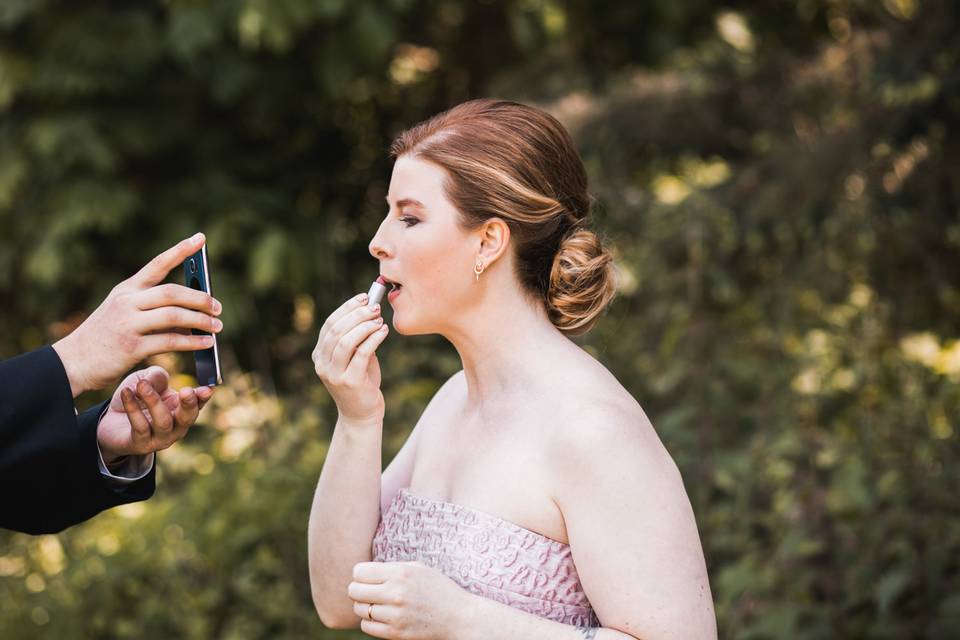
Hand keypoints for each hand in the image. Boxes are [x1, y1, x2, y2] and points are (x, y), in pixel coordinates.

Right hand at [53, 233, 222, 396]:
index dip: (180, 250)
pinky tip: (206, 343)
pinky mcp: (132, 346)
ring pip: (174, 315)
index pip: (157, 264)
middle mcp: (127, 302)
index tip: (201, 238)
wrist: (73, 362)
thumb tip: (193, 315)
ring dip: (201, 321)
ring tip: (217, 326)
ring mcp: (128, 323)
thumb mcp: (123, 313)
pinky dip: (192, 342)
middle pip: (172, 292)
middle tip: (218, 307)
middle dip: (200, 298)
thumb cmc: (106, 336)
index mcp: (127, 289)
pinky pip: (170, 341)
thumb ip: (153, 309)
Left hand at [97, 366, 213, 465]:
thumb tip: (160, 379)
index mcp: (182, 410)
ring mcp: (160, 439)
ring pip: (163, 422)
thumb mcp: (147, 381)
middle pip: (187, 418)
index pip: (198, 404)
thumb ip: (156, 376)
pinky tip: (126, 392)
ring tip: (142, 385)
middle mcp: (176, 427)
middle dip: (189, 404)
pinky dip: (132, 407)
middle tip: (186, 391)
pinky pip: (140, 426)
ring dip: (153, 402)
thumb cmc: (136, 399)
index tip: (207, 388)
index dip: (203, 397)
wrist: (111, 424)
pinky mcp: (141, 445)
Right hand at [312, 293, 388, 424]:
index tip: (364, 297)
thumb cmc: (361, 381)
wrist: (362, 413)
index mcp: (320, 355)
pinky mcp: (350, 382)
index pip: (329, 324)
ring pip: (346, 341)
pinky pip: (362, 354)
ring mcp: (334, 374)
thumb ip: (357, 337)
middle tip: (375, 307)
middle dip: (357, 314)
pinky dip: (374, 338)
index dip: (347, 308)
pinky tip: (383, 331)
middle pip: (336, 330)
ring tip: (379, 320)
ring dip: (364, 326)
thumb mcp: (355, 356)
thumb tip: (370, 309)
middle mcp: (322, 364)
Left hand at [348, 561, 467, 639]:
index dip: (361, 574)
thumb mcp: (417, 568)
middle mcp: (395, 593)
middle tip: (370, 591)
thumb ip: (391, 567)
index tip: (369, 577)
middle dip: (359, 590)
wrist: (458, 617)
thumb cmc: (437, 588)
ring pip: (359, 610)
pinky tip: (383, 616)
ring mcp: (394, 615)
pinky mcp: (395, 633)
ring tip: (379, 604)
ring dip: (365, 606)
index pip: (359, 572)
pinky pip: (366, 627)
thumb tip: (363, 572)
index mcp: (399, 573)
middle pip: (354, 591)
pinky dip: (370, 622)